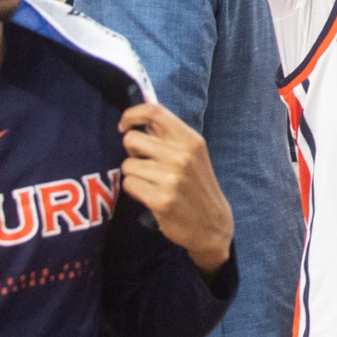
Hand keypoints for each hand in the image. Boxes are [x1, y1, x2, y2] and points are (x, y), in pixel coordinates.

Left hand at [117, 103, 233, 273]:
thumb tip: (137, 120)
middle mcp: (181, 156)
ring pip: (127, 165)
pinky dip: (134, 190)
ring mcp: (171, 178)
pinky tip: (150, 195)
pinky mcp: (160, 200)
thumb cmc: (198, 186)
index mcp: (190, 140)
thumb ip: (170, 136)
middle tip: (145, 163)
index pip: (154, 111)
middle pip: (131, 139)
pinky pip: (128, 184)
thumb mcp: (193, 154)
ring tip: (152, 183)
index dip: (132, 114)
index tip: (124, 125)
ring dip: (134, 174)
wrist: (213, 225)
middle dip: (131, 151)